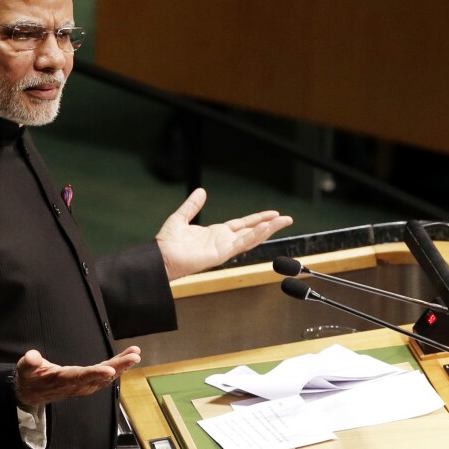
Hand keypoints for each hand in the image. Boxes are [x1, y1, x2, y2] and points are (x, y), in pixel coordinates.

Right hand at [15, 346, 140, 407]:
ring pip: (106, 377)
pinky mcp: (87, 383)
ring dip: (122, 366)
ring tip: (135, 354)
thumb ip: (29, 363)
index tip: (110, 370)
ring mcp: (84, 386)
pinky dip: (118, 368)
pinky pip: (106, 376)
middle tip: (134, 357)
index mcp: (63, 380)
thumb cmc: (30, 378)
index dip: (95, 373)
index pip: (81, 377)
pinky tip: (127, 360)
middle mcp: (77, 385)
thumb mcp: (25, 369)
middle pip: (100, 377)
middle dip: (118, 367)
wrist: (33, 393)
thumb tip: (31, 356)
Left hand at [156, 188, 292, 280]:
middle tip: (287, 218)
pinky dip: (254, 236)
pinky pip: (241, 244)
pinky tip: (266, 229)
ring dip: (268, 230)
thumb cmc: (168, 243)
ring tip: (283, 221)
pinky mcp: (221, 254)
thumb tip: (201, 191)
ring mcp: (224, 249)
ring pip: (251, 238)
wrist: (161, 257)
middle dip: (270, 225)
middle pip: (252, 231)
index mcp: (217, 233)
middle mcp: (223, 241)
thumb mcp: (181, 217)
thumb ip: (192, 205)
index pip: (243, 224)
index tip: (272, 214)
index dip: (258, 219)